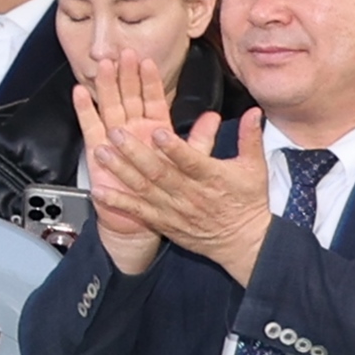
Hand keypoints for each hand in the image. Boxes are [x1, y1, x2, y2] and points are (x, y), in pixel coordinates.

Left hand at [69, 41, 268, 277]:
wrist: (243, 242)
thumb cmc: (248, 202)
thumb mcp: (255, 168)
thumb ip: (250, 137)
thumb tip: (254, 112)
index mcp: (212, 177)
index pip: (191, 161)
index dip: (174, 148)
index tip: (157, 133)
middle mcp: (190, 193)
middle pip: (159, 172)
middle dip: (135, 152)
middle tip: (116, 133)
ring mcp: (174, 209)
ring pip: (144, 189)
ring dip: (120, 170)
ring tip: (101, 153)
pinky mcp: (164, 222)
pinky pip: (138, 211)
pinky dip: (118, 202)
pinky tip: (99, 192)